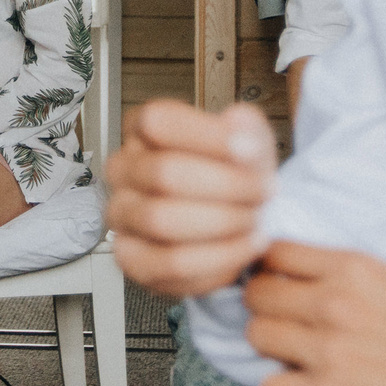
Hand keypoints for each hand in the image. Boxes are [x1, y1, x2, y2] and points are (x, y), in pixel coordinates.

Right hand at [106, 101, 276, 296]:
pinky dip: (219, 256)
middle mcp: (123, 169)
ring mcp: (122, 215)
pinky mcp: (133, 259)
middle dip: (226, 185)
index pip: (158, 122)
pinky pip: (171, 263)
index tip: (250, 150)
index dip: (209, 137)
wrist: (236, 216)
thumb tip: (237, 125)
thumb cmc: (234, 174)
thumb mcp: (249, 139)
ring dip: (223, 222)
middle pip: (164, 173)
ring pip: (163, 220)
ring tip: (255, 218)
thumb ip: (246, 126)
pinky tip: (245, 244)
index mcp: (143, 129)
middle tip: (263, 191)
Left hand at [244, 241, 385, 385]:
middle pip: (257, 295)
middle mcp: (336, 305)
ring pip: (258, 337)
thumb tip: (293, 274)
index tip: (274, 282)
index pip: (274, 252)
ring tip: (297, 356)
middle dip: (266, 308)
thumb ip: (344, 275)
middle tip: (283, 323)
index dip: (268, 268)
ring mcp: (328, 353)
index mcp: (354, 269)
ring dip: (272, 347)